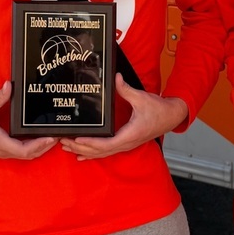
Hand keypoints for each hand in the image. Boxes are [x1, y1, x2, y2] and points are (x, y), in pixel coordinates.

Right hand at [0, 81, 56, 158]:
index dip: (39, 145)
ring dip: (40, 148)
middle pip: (29, 155)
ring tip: (53, 137)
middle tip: (59, 136)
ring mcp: (2, 151)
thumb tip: (9, 86)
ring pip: (26, 155)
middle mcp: (2, 150)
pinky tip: (40, 138)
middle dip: (45, 147)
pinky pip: (21, 152)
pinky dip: (33, 147)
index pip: (23, 150)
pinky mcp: (3, 148)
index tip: (51, 137)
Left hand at [59, 73, 188, 159]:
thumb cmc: (158, 109)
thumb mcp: (142, 98)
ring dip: (83, 151)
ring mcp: (125, 145)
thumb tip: (116, 78)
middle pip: (100, 151)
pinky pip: (106, 153)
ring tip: (66, 148)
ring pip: (101, 154)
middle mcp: (126, 143)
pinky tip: (81, 156)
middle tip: (63, 141)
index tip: (77, 139)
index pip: (107, 144)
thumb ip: (126, 89)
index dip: (91, 143)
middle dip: (80, 147)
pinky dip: (92, 155)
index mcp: (130, 134)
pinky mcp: (125, 144)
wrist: (171, 117)